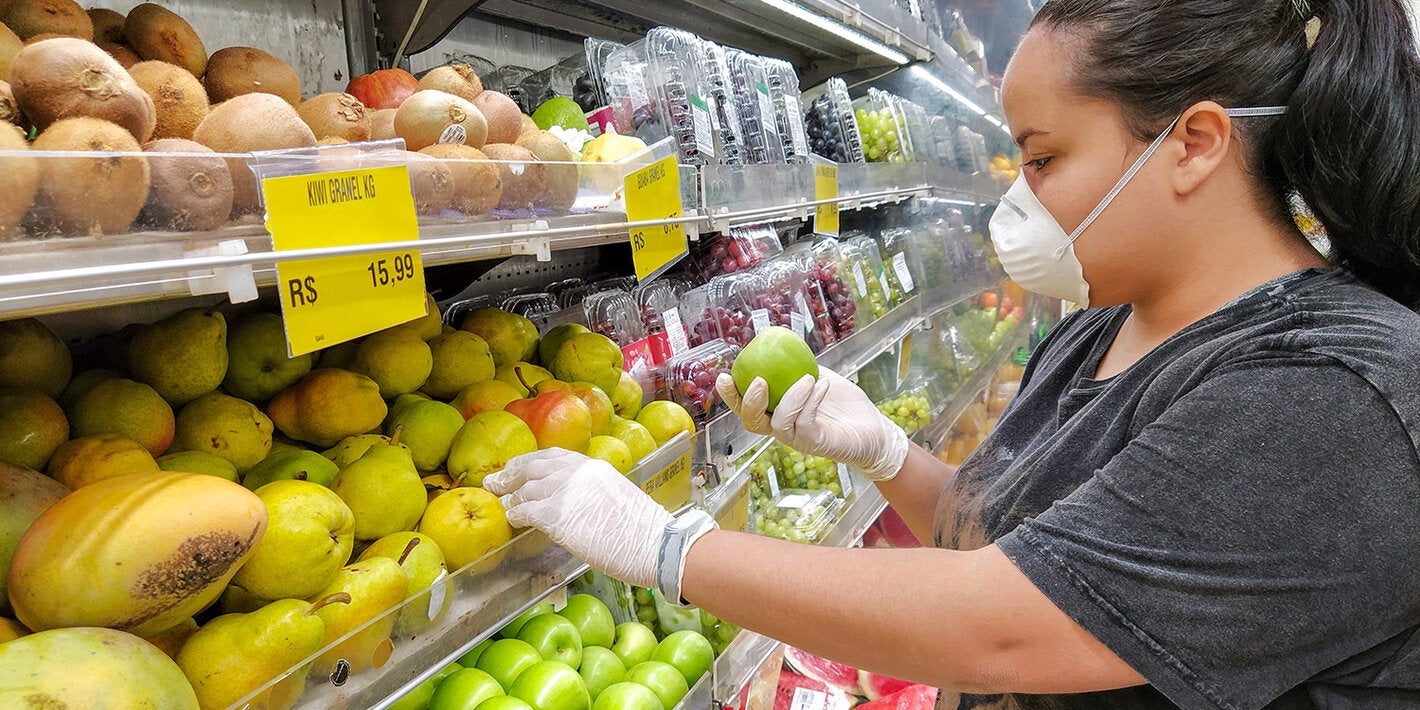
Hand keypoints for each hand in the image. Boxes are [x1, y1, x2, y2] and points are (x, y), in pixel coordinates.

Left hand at [483, 448, 670, 588]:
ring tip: (501, 503)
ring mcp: (565, 492)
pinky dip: (515, 514)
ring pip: (526, 488)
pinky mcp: (557, 516)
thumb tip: (579, 504)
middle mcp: (577, 472)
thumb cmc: (644, 531)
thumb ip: (594, 493)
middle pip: (532, 467)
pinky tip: (512, 519)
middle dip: (511, 474)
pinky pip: (526, 510)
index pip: (553, 456)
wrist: (655, 544)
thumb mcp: (618, 497)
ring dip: (510, 497)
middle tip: (496, 481)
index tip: (517, 467)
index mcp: (594, 466)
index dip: (530, 462)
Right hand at [716, 368, 908, 480]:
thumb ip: (797, 364)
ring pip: (778, 424)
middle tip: (758, 380)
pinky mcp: (816, 444)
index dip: (731, 395)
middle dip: (747, 402)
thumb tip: (777, 338)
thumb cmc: (843, 403)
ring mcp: (798, 439)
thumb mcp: (818, 375)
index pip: (745, 406)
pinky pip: (806, 424)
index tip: (724, 375)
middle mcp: (782, 428)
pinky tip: (822, 385)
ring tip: (807, 378)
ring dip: (790, 398)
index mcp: (776, 412)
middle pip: (751, 421)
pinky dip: (810, 402)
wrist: (873, 428)